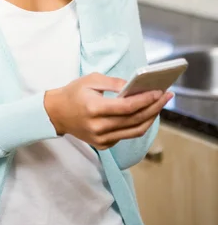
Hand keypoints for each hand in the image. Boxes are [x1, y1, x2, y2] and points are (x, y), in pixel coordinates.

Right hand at [44, 72, 172, 149]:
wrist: (56, 113)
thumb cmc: (74, 92)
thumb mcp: (91, 79)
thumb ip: (114, 83)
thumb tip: (135, 86)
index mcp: (94, 109)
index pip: (127, 107)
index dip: (145, 100)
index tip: (159, 91)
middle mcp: (99, 127)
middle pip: (134, 120)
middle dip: (154, 108)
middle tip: (166, 96)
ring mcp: (101, 139)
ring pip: (134, 131)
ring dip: (150, 118)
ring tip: (160, 105)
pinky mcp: (103, 145)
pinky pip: (126, 135)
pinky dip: (138, 125)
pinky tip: (145, 114)